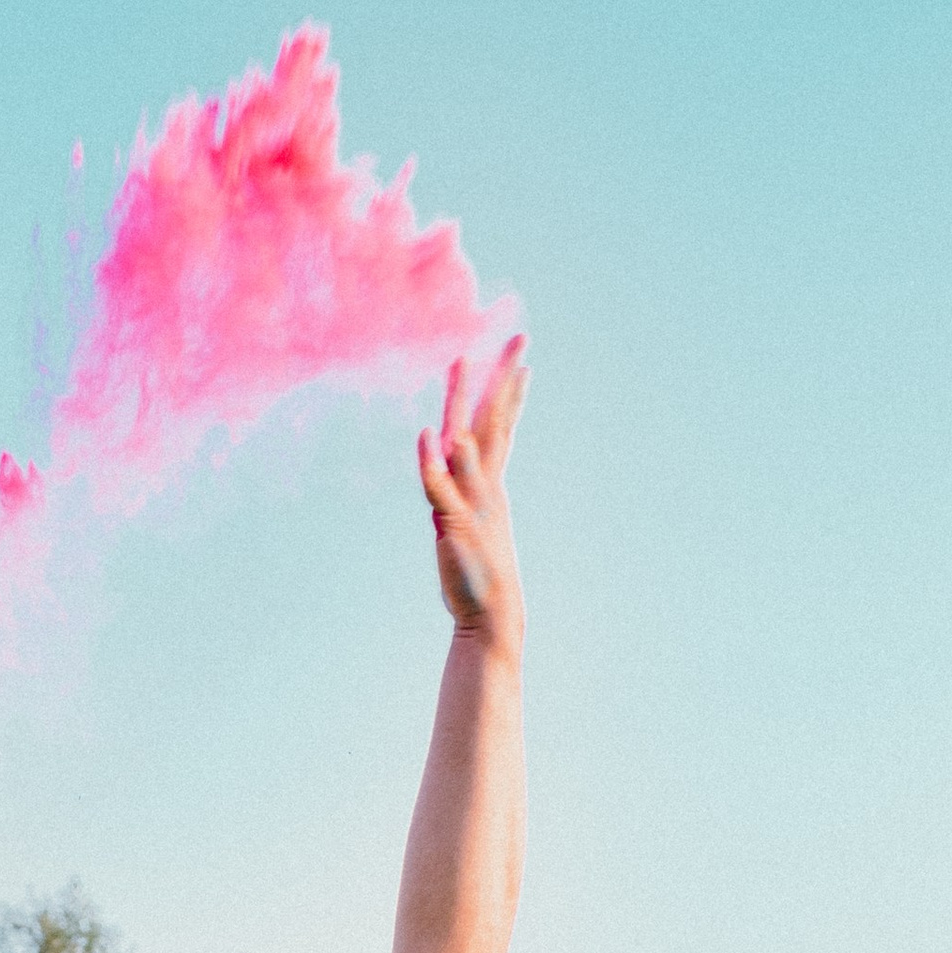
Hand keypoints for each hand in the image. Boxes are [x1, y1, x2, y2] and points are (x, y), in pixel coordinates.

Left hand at [417, 336, 527, 659]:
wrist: (491, 616)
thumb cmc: (480, 575)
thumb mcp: (474, 527)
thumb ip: (466, 500)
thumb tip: (459, 489)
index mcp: (492, 484)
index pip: (504, 427)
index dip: (512, 392)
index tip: (525, 358)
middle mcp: (485, 485)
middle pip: (493, 421)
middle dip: (503, 377)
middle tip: (519, 336)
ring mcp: (470, 501)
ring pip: (466, 442)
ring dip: (462, 402)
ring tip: (462, 361)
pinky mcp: (453, 524)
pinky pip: (439, 487)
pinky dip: (432, 461)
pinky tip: (426, 435)